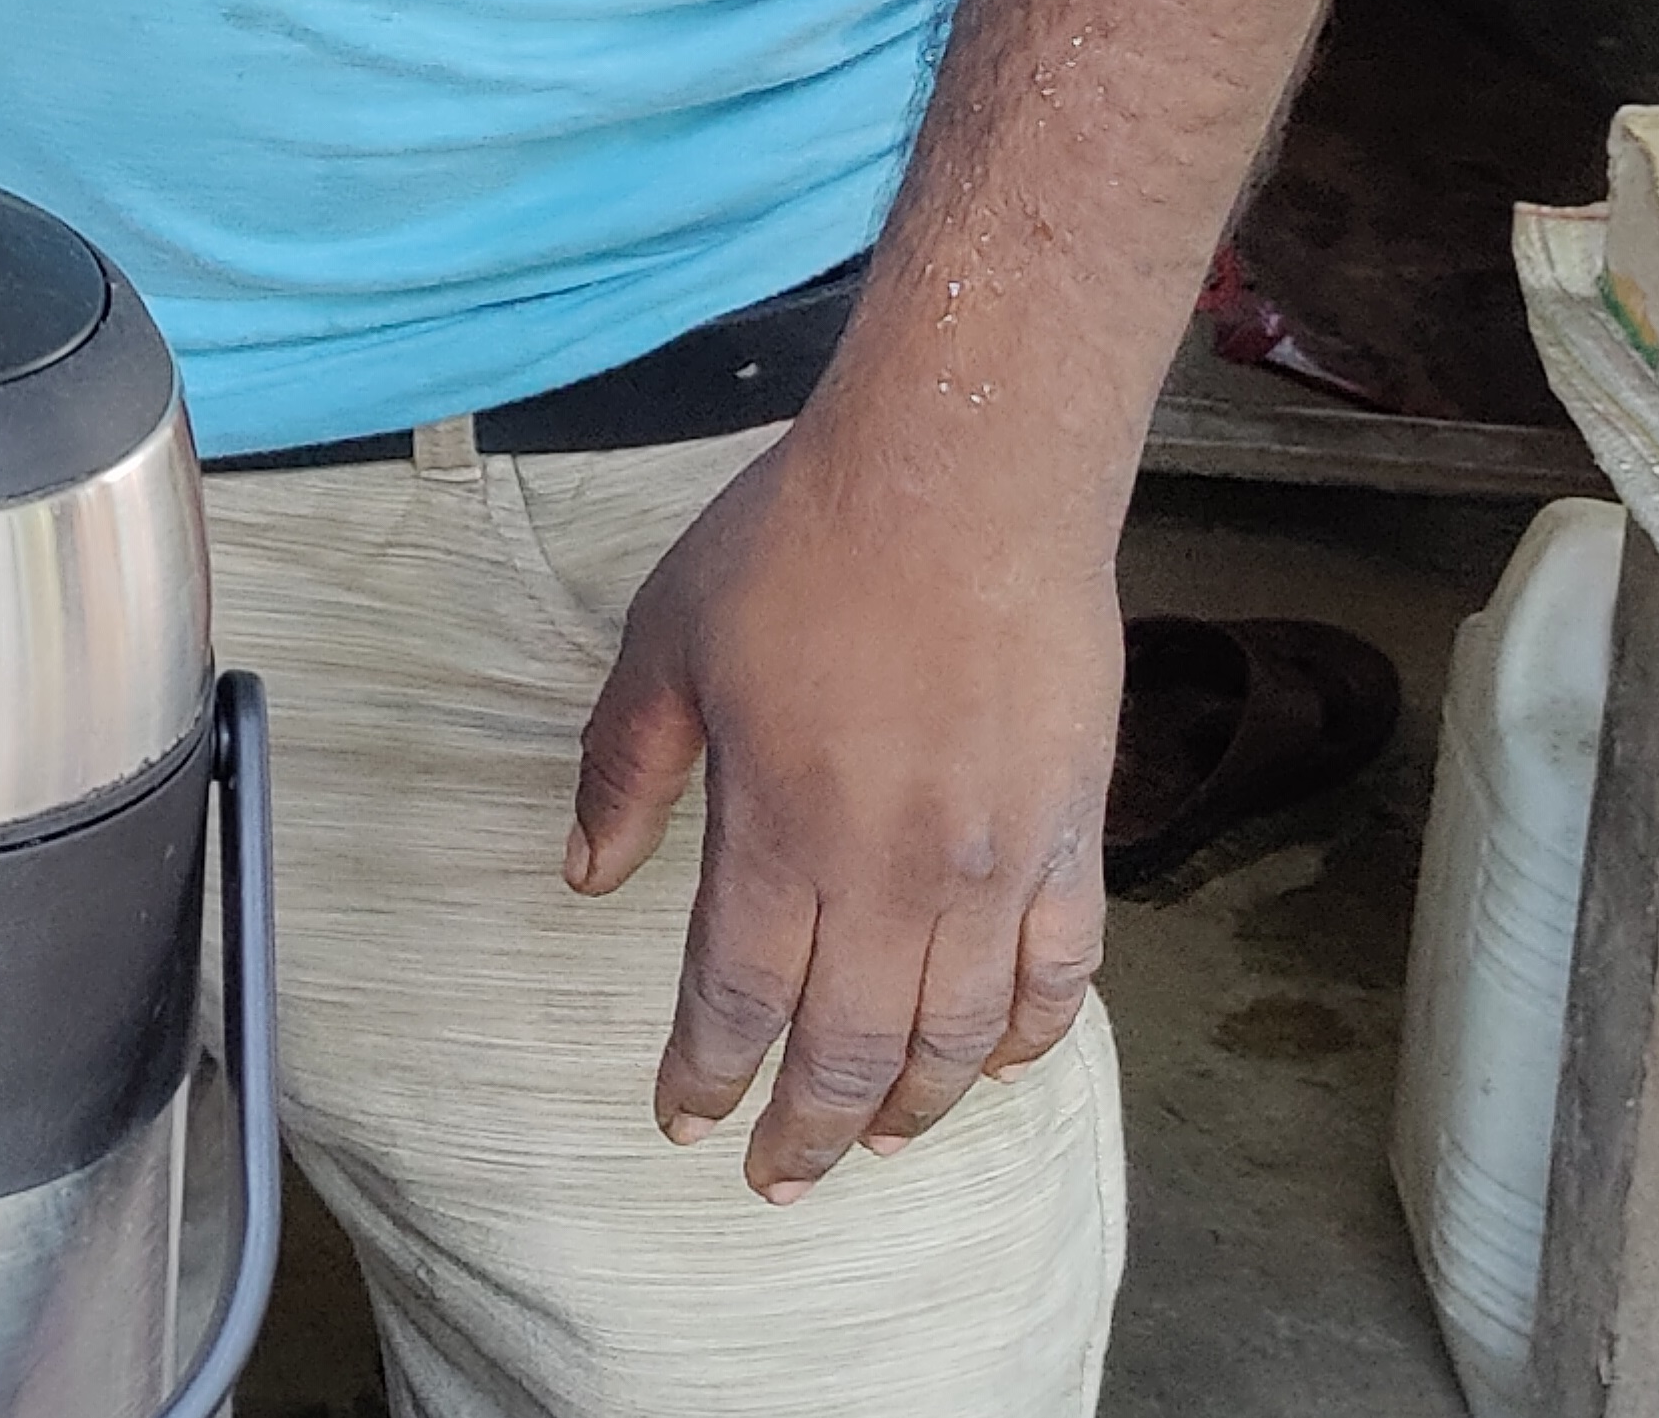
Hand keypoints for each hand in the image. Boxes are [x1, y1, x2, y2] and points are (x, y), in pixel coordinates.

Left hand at [563, 410, 1118, 1194]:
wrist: (963, 480)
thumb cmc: (799, 545)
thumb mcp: (668, 640)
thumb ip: (627, 767)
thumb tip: (587, 873)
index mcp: (782, 830)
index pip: (735, 997)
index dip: (706, 1074)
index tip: (683, 1122)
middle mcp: (892, 873)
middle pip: (849, 1049)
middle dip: (808, 1131)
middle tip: (779, 1178)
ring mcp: (994, 864)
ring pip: (958, 1034)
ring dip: (916, 1103)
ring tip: (880, 1141)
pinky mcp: (1072, 836)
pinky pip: (1061, 974)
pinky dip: (1029, 1037)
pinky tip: (995, 1063)